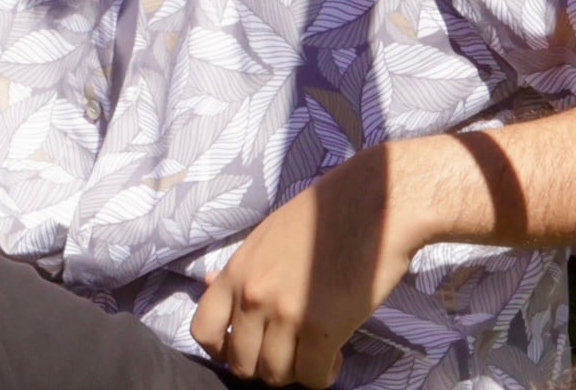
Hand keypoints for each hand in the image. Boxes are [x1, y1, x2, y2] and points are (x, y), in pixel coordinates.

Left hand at [191, 152, 420, 387]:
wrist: (372, 203)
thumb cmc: (324, 215)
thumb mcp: (266, 236)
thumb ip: (242, 270)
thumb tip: (209, 284)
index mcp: (237, 271)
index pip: (203, 332)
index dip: (224, 350)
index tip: (249, 347)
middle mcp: (253, 295)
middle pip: (241, 364)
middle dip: (266, 365)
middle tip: (291, 351)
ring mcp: (286, 314)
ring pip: (276, 376)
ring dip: (296, 371)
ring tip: (315, 351)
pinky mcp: (322, 329)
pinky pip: (313, 378)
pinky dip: (324, 375)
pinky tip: (335, 353)